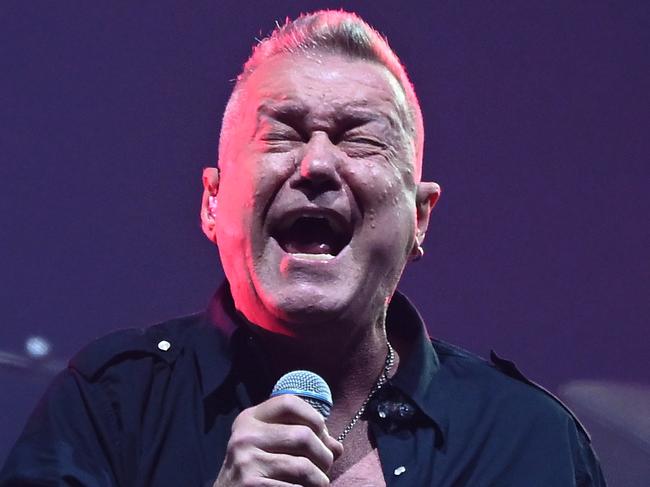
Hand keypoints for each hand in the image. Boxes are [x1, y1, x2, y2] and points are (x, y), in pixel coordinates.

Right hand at [213, 394, 343, 486]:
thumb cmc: (257, 471)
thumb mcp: (271, 447)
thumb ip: (301, 440)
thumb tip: (337, 447)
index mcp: (250, 419)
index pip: (289, 403)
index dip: (314, 417)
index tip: (321, 435)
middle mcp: (245, 436)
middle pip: (303, 435)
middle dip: (324, 455)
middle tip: (325, 468)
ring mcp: (246, 462)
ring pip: (303, 467)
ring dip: (320, 480)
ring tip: (318, 484)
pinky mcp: (251, 485)